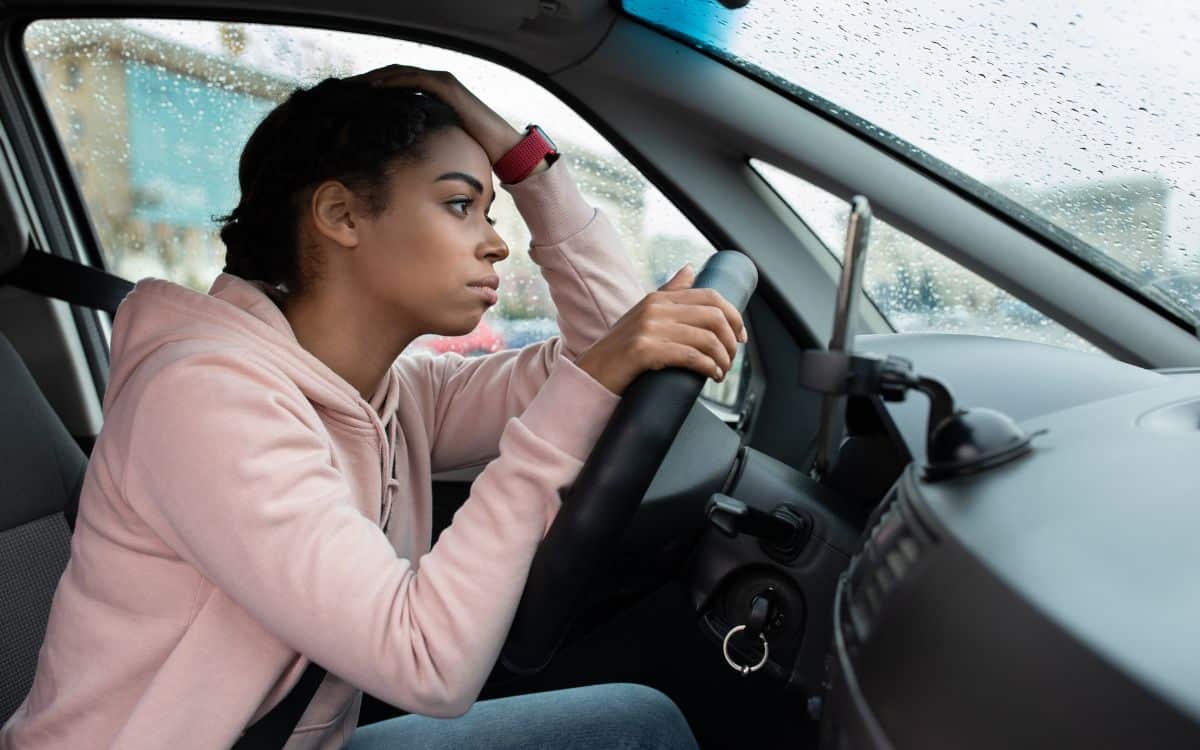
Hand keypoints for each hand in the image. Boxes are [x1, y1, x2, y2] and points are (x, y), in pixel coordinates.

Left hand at [350, 65, 526, 165]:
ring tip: (352, 87)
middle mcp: (435, 82)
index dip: (371, 89)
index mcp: (430, 93)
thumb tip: (396, 154)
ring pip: (399, 73)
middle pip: (392, 75)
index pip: (395, 85)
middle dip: (366, 80)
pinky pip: (414, 79)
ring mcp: (441, 81)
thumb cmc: (471, 148)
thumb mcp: (437, 141)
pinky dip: (393, 82)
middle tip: (342, 88)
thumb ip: (420, 138)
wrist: (499, 147)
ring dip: (374, 78)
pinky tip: (374, 89)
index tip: (348, 99)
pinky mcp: (447, 87)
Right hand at [575, 264, 749, 395]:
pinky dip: (707, 367)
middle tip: (732, 358)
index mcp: (658, 298)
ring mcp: (649, 329)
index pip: (710, 297)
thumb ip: (669, 292)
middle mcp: (655, 309)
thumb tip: (691, 268)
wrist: (590, 374)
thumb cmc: (619, 350)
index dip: (734, 316)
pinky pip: (690, 356)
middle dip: (731, 339)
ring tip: (722, 372)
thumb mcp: (644, 315)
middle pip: (714, 315)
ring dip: (722, 358)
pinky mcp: (644, 351)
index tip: (740, 337)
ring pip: (706, 338)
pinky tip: (711, 376)